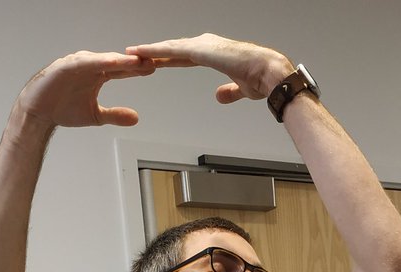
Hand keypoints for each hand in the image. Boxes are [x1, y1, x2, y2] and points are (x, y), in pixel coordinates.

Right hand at [16, 51, 155, 128]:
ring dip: (119, 59)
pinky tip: (111, 62)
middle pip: (115, 61)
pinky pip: (84, 63)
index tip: (153, 68)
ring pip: (102, 59)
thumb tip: (136, 118)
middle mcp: (90, 66)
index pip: (122, 70)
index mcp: (98, 75)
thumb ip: (115, 114)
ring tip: (135, 60)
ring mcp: (78, 64)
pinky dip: (98, 61)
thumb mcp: (96, 116)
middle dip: (132, 61)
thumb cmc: (63, 109)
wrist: (40, 112)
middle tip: (151, 59)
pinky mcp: (66, 66)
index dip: (137, 70)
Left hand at [125, 33, 292, 103]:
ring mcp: (202, 45)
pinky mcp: (200, 50)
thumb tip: (219, 96)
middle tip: (136, 54)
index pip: (184, 56)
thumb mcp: (240, 89)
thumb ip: (228, 92)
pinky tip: (142, 52)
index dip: (168, 58)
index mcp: (214, 53)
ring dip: (150, 50)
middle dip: (155, 52)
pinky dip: (156, 50)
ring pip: (170, 47)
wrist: (269, 73)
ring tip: (132, 52)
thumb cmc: (260, 79)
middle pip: (173, 49)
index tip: (155, 61)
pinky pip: (172, 50)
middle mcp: (206, 45)